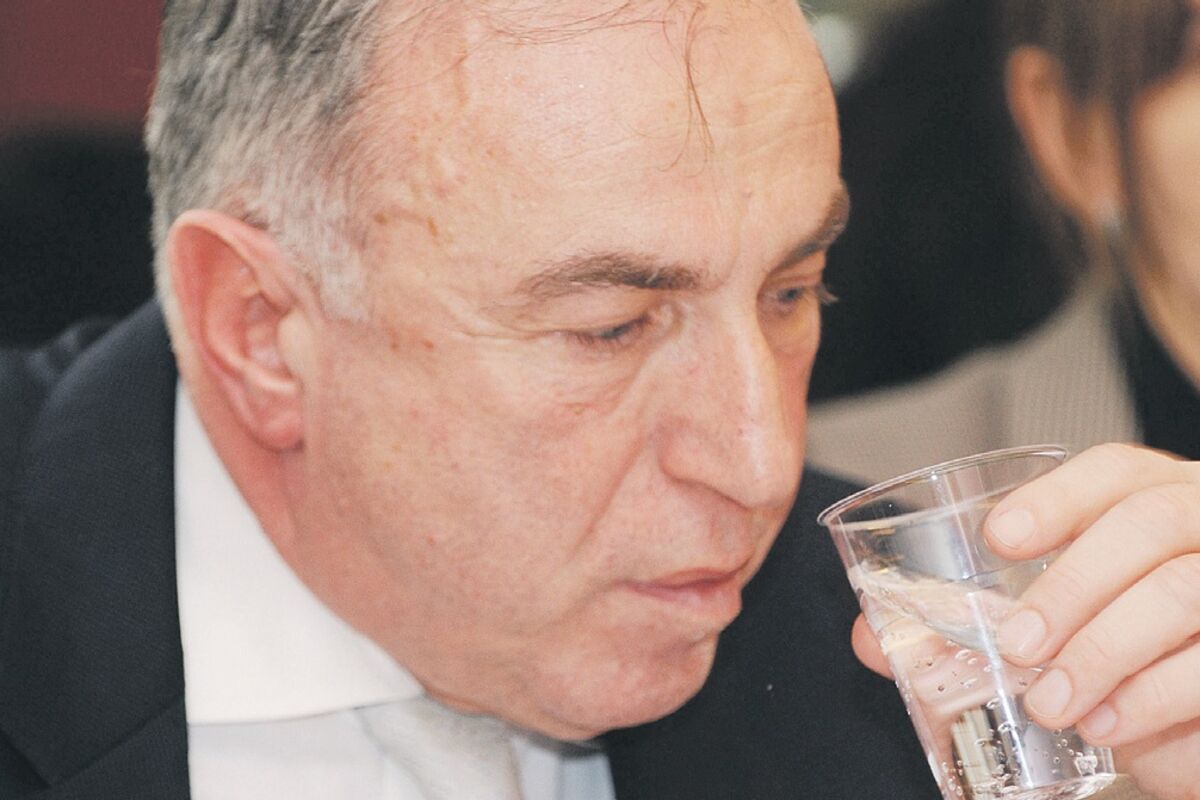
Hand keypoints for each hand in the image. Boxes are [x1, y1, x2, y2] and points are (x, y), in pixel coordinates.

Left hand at [854, 444, 1199, 799]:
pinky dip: (1156, 707)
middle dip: (1072, 587)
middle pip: (1147, 525)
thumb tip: (873, 640)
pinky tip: (1113, 733)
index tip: (999, 538)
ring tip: (1055, 706)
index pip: (1115, 470)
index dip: (1056, 497)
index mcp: (1158, 502)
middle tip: (1018, 648)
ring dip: (1106, 655)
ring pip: (1182, 594)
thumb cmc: (1125, 649)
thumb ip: (973, 624)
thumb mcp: (1062, 623)